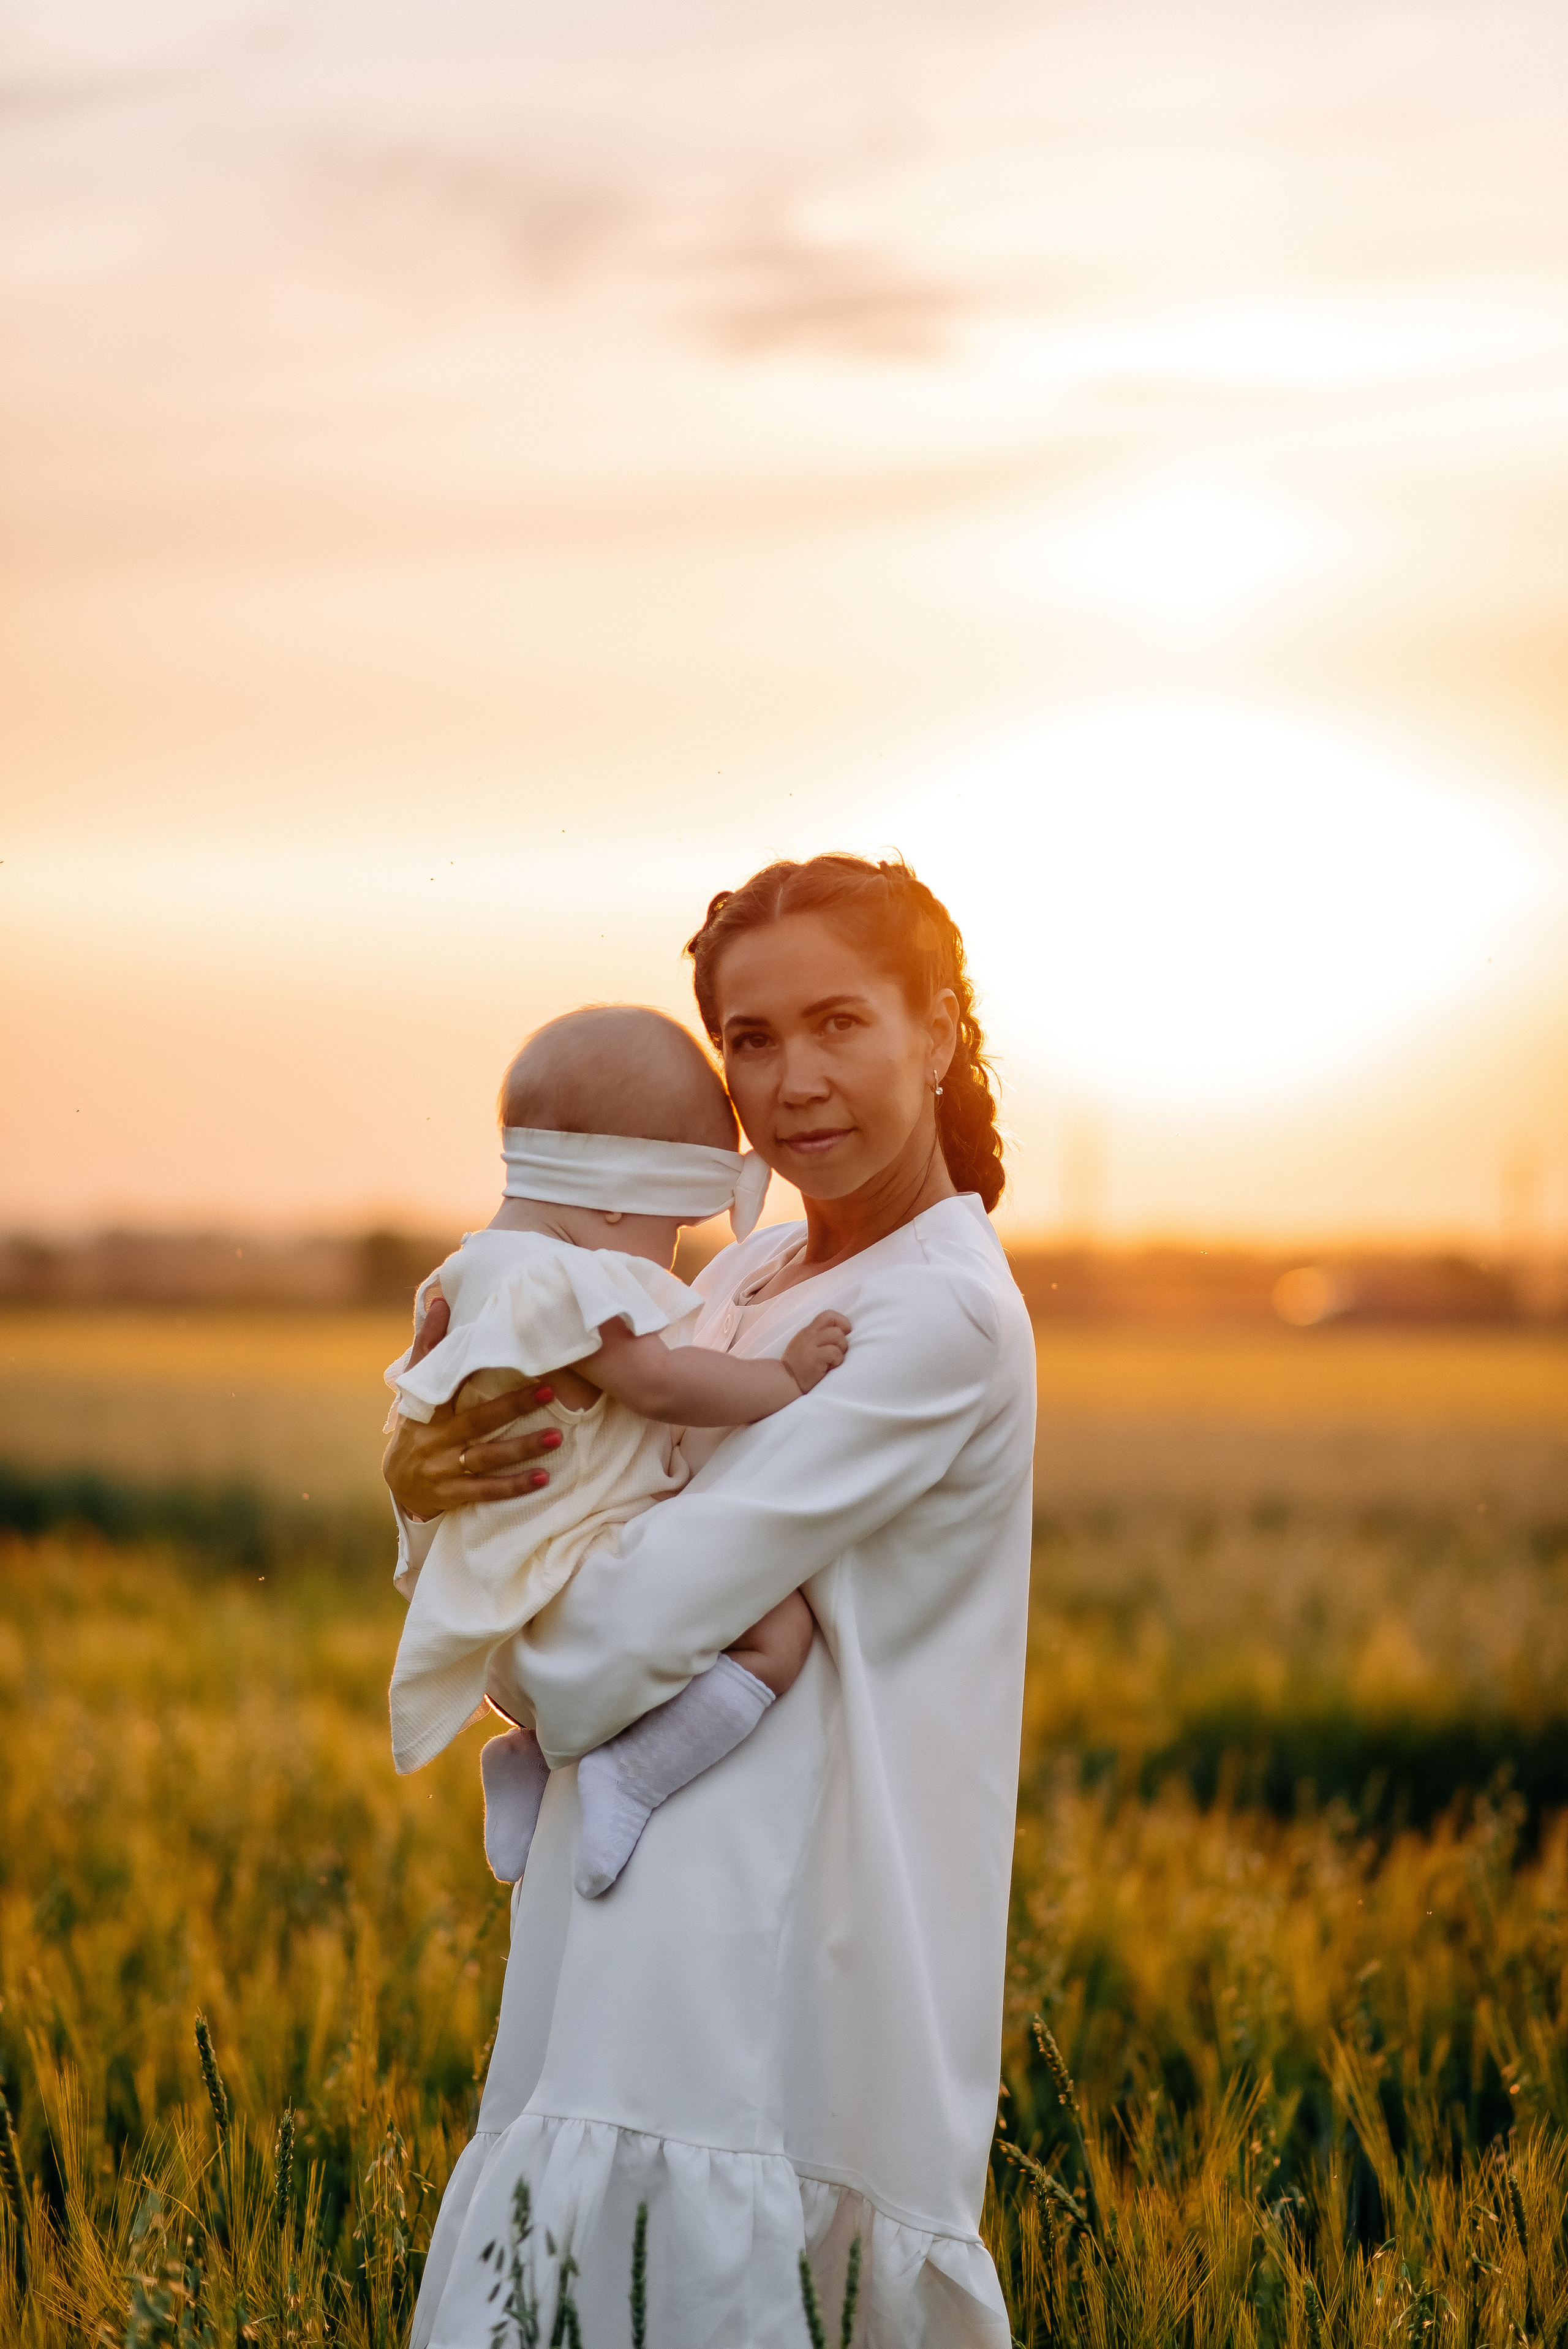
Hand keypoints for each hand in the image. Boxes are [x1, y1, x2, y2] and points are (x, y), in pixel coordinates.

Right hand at [380, 1292, 564, 1515]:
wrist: (399, 1485)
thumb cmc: (417, 1425)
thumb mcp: (415, 1389)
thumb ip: (429, 1347)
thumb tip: (440, 1300)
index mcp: (426, 1409)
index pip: (443, 1380)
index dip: (467, 1362)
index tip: (506, 1349)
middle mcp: (434, 1439)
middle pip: (477, 1421)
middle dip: (514, 1406)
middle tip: (550, 1391)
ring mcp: (442, 1469)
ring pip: (487, 1458)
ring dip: (522, 1449)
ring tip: (557, 1437)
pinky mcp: (451, 1496)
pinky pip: (487, 1491)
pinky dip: (514, 1487)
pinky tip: (543, 1478)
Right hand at [781, 1311, 850, 1395]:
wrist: (785, 1381)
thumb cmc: (798, 1367)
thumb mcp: (805, 1345)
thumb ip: (818, 1337)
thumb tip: (840, 1334)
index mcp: (808, 1331)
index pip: (828, 1315)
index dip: (841, 1321)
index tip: (843, 1334)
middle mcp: (809, 1335)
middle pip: (834, 1321)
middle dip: (843, 1334)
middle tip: (840, 1348)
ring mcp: (811, 1345)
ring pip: (837, 1335)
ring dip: (841, 1348)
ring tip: (834, 1359)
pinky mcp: (815, 1358)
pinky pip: (835, 1352)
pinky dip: (837, 1360)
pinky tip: (830, 1366)